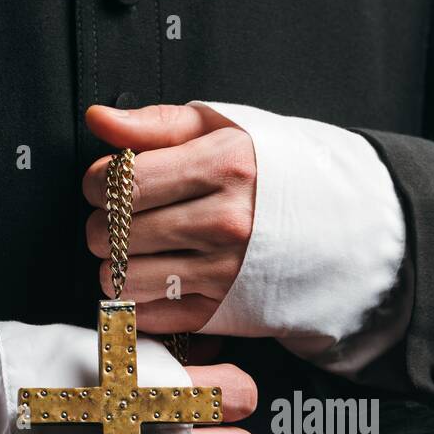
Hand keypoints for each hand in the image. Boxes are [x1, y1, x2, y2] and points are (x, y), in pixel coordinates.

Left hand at [82, 103, 255, 333]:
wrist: (335, 227)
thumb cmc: (271, 171)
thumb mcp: (223, 130)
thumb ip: (157, 124)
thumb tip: (98, 120)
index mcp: (224, 167)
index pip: (124, 182)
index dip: (98, 183)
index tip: (105, 184)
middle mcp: (226, 222)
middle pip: (115, 232)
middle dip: (103, 224)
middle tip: (121, 219)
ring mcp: (225, 271)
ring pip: (122, 277)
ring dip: (115, 265)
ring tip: (136, 249)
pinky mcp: (222, 310)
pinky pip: (149, 313)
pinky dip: (139, 297)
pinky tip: (155, 277)